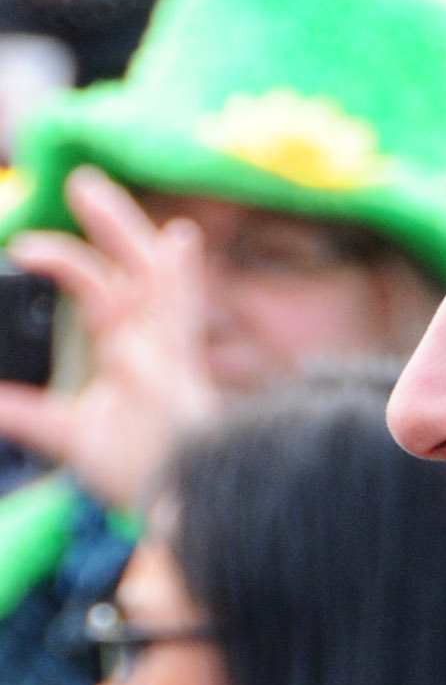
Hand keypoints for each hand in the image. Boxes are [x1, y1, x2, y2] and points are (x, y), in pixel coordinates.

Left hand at [0, 167, 219, 508]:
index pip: (102, 289)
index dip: (70, 259)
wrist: (178, 503)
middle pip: (134, 267)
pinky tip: (178, 243)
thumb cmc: (141, 469)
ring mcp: (169, 349)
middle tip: (83, 182)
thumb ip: (27, 413)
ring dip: (127, 233)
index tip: (25, 244)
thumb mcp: (69, 436)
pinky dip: (181, 277)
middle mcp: (153, 339)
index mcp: (132, 347)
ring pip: (153, 275)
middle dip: (111, 223)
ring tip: (99, 194)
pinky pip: (179, 315)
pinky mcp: (179, 368)